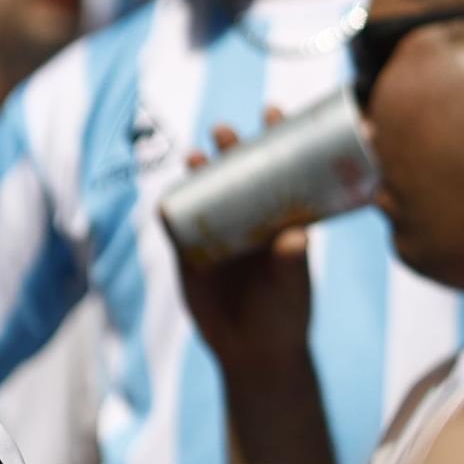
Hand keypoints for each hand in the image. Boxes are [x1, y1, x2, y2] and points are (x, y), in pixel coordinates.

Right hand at [169, 117, 314, 373]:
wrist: (253, 352)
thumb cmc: (286, 311)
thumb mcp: (294, 285)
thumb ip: (293, 262)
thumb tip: (294, 237)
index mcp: (282, 214)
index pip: (281, 166)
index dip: (277, 137)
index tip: (274, 111)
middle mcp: (250, 216)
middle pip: (238, 170)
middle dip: (232, 145)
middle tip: (227, 129)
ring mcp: (217, 232)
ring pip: (204, 190)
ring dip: (200, 170)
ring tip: (200, 154)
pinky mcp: (190, 255)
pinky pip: (175, 225)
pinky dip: (170, 209)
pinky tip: (169, 196)